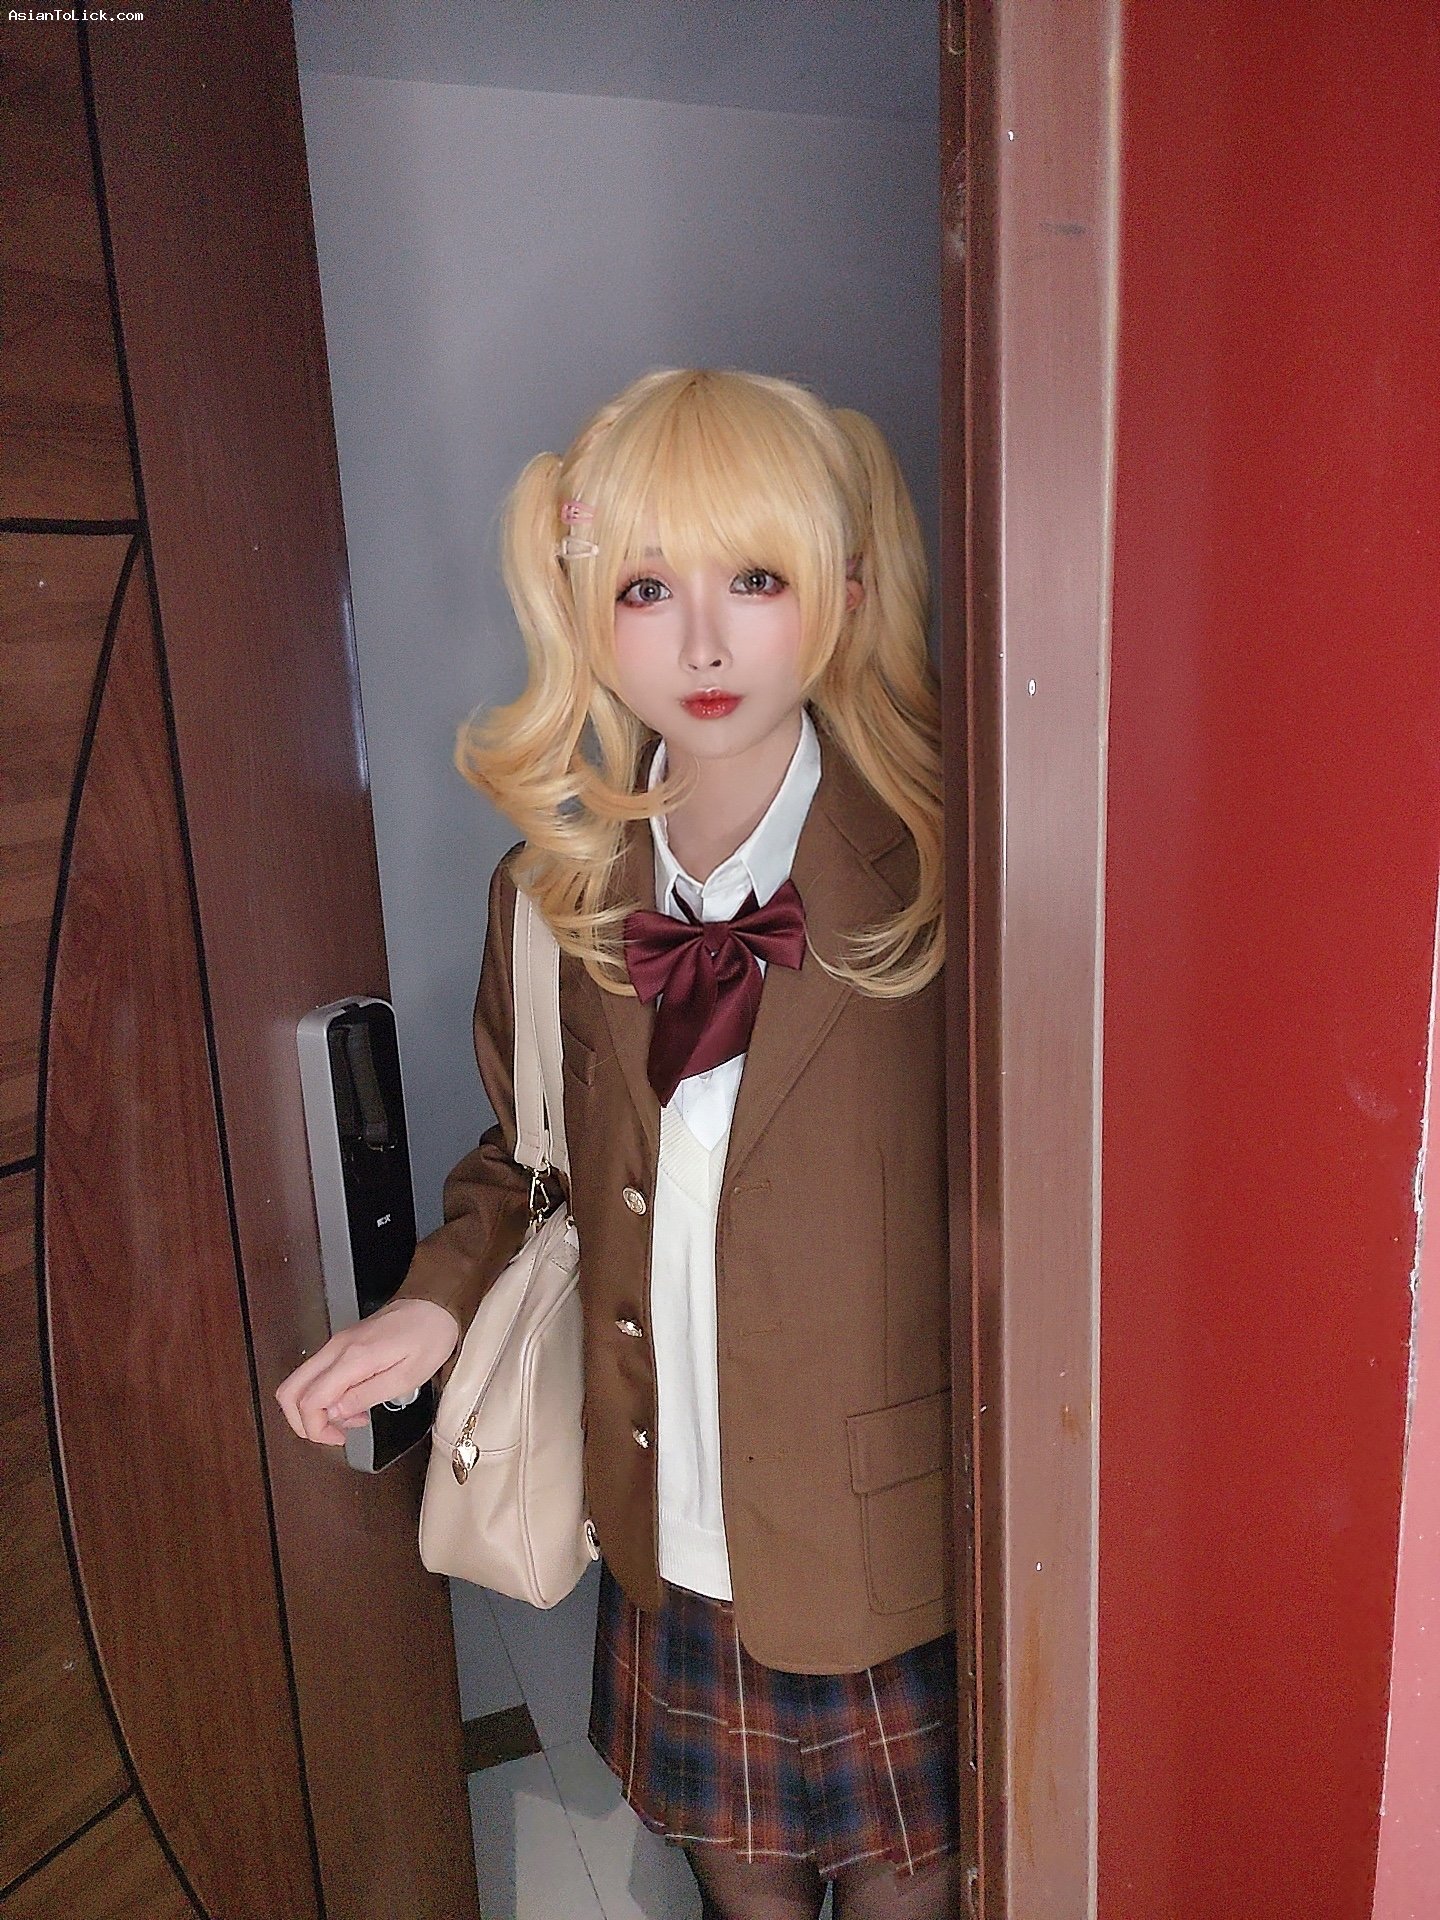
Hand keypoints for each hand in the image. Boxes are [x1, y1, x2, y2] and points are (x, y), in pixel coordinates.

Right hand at [275, 1298, 460, 1446]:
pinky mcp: (341, 1345)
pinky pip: (316, 1375)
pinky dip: (324, 1396)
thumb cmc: (428, 1338)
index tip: (338, 1438)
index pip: (310, 1400)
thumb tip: (335, 1413)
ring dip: (315, 1410)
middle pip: (290, 1390)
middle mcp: (336, 1349)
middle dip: (303, 1422)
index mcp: (352, 1358)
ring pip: (299, 1383)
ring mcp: (335, 1345)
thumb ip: (366, 1396)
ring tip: (351, 1418)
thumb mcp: (407, 1377)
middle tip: (334, 1434)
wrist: (433, 1306)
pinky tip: (353, 1402)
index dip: (316, 1428)